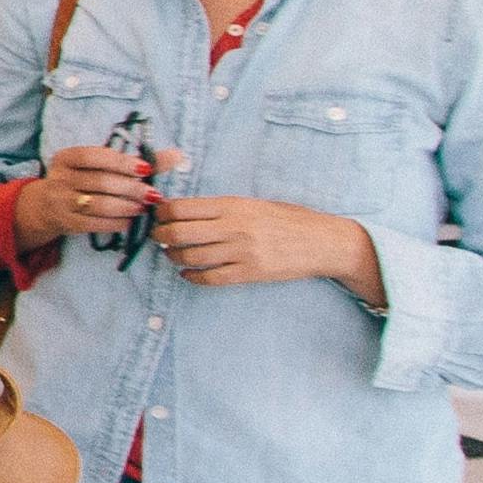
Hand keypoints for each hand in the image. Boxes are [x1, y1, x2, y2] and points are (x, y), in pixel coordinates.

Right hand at [14, 142, 186, 248]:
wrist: (45, 207)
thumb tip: (177, 155)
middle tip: (152, 194)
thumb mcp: (99, 166)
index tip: (146, 170)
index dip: (121, 162)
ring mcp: (60, 202)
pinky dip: (115, 223)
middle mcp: (59, 178)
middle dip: (130, 189)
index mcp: (66, 158)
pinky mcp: (65, 222)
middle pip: (100, 182)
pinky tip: (130, 221)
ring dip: (125, 207)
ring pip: (98, 204)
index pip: (93, 156)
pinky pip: (93, 224)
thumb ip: (136, 161)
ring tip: (143, 208)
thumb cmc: (81, 180)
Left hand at [152, 196, 382, 300]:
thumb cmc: (288, 219)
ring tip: (174, 254)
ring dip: (173, 256)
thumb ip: (221, 209)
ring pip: (189, 257)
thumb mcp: (254, 205)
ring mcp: (241, 252)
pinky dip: (191, 276)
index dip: (162, 212)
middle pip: (177, 232)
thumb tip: (182, 211)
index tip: (158, 215)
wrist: (323, 242)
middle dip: (160, 235)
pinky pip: (208, 278)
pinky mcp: (248, 273)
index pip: (181, 207)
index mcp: (233, 205)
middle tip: (158, 236)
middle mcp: (234, 227)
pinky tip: (188, 272)